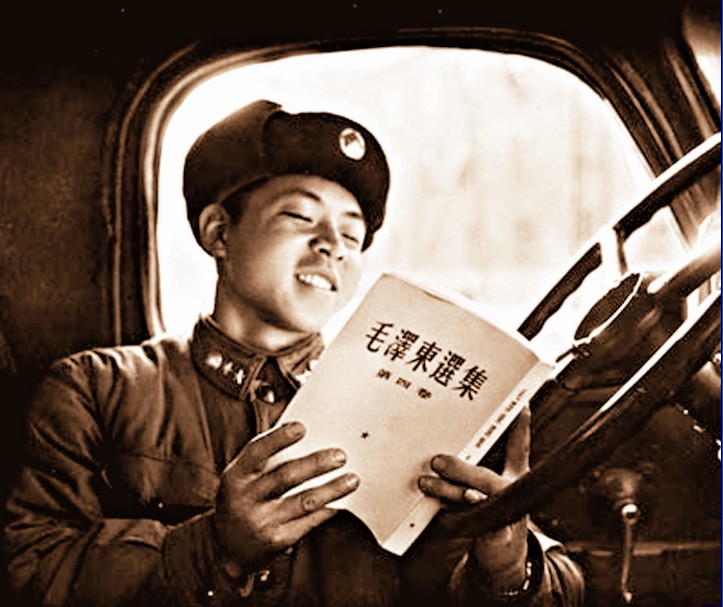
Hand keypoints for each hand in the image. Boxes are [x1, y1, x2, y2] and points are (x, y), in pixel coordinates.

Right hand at [213, 421, 359, 570]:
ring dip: (332, 489)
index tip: (301, 427)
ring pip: (304, 501)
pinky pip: (308, 522)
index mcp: (236, 476)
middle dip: (316, 464)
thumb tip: (308, 437)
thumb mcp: (243, 478)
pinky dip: (326, 510)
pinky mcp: (276, 541)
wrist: (225, 548)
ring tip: (352, 479)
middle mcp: (246, 499)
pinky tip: (339, 502)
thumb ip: (267, 460)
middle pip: (286, 477)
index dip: (279, 438)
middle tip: (340, 455)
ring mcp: (261, 522)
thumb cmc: (243, 499)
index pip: (257, 452)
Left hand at [418, 407, 530, 584]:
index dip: (520, 426)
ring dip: (448, 491)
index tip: (520, 405)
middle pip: (488, 479)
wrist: (504, 556)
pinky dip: (456, 518)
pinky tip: (439, 514)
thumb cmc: (492, 512)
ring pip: (475, 499)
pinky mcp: (496, 535)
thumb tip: (447, 441)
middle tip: (436, 461)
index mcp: (514, 476)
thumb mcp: (489, 486)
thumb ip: (474, 465)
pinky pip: (473, 523)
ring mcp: (506, 514)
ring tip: (426, 483)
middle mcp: (512, 492)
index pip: (519, 447)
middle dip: (461, 470)